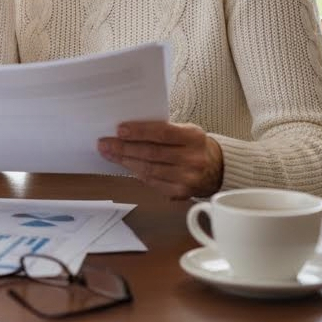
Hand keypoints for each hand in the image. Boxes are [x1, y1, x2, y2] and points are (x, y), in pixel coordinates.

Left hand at [98, 121, 223, 198]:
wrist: (216, 168)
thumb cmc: (192, 145)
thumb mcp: (185, 130)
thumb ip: (161, 129)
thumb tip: (126, 130)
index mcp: (194, 137)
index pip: (162, 132)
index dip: (139, 131)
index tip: (119, 130)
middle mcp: (193, 159)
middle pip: (152, 153)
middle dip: (124, 148)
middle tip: (104, 143)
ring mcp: (188, 178)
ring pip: (149, 169)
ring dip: (125, 161)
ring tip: (109, 153)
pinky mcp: (181, 192)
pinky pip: (152, 182)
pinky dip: (136, 172)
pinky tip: (125, 165)